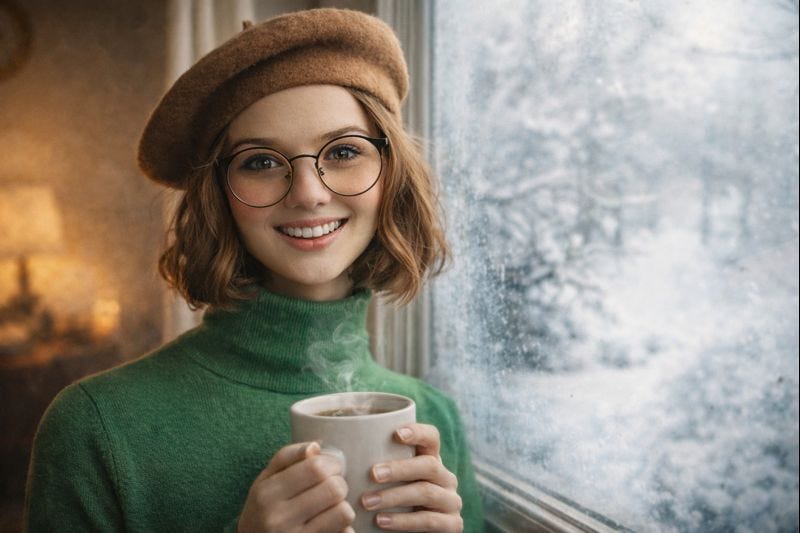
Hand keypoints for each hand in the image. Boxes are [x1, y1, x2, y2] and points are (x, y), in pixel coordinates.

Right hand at [238, 441, 354, 532]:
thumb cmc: (263, 508)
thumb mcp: (266, 479)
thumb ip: (288, 456)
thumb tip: (316, 446)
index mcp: (268, 492)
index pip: (316, 468)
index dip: (332, 463)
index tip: (331, 467)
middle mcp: (279, 518)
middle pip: (334, 488)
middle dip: (339, 483)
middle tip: (332, 486)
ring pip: (343, 512)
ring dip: (342, 506)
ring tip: (330, 507)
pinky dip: (344, 528)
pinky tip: (330, 526)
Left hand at [360, 423, 462, 531]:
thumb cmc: (392, 504)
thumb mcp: (388, 484)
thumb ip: (375, 468)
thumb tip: (334, 451)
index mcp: (431, 460)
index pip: (432, 438)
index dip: (418, 432)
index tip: (396, 433)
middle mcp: (445, 478)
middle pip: (429, 465)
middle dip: (399, 469)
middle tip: (373, 474)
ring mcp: (451, 501)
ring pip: (426, 492)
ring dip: (394, 496)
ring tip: (368, 502)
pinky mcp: (452, 525)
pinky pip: (429, 520)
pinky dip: (404, 521)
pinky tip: (382, 521)